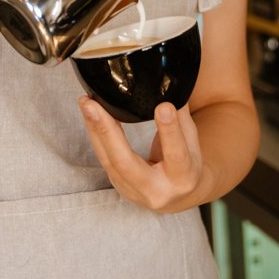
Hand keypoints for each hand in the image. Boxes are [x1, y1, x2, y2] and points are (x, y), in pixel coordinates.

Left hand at [78, 96, 204, 212]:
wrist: (178, 197)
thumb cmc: (187, 162)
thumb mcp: (191, 139)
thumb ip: (180, 115)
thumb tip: (169, 82)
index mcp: (183, 178)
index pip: (176, 154)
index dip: (169, 130)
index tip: (163, 106)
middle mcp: (157, 190)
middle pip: (126, 163)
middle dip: (107, 132)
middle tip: (92, 105)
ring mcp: (134, 192)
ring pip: (108, 160)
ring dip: (94, 129)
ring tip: (86, 103)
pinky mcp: (119, 186)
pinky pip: (104, 158)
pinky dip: (96, 134)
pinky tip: (90, 114)